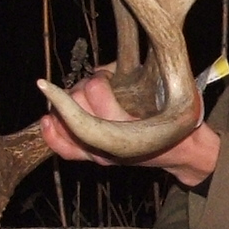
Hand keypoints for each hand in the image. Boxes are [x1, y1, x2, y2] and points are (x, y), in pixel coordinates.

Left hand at [40, 71, 220, 186]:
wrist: (181, 151)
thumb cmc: (174, 119)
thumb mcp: (162, 90)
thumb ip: (131, 75)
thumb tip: (98, 70)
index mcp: (128, 125)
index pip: (95, 91)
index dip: (98, 78)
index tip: (106, 77)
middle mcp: (110, 142)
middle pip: (77, 100)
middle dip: (83, 87)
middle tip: (97, 86)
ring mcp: (99, 153)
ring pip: (64, 117)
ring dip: (70, 100)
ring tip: (83, 98)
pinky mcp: (92, 158)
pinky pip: (63, 148)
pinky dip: (51, 132)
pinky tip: (48, 119)